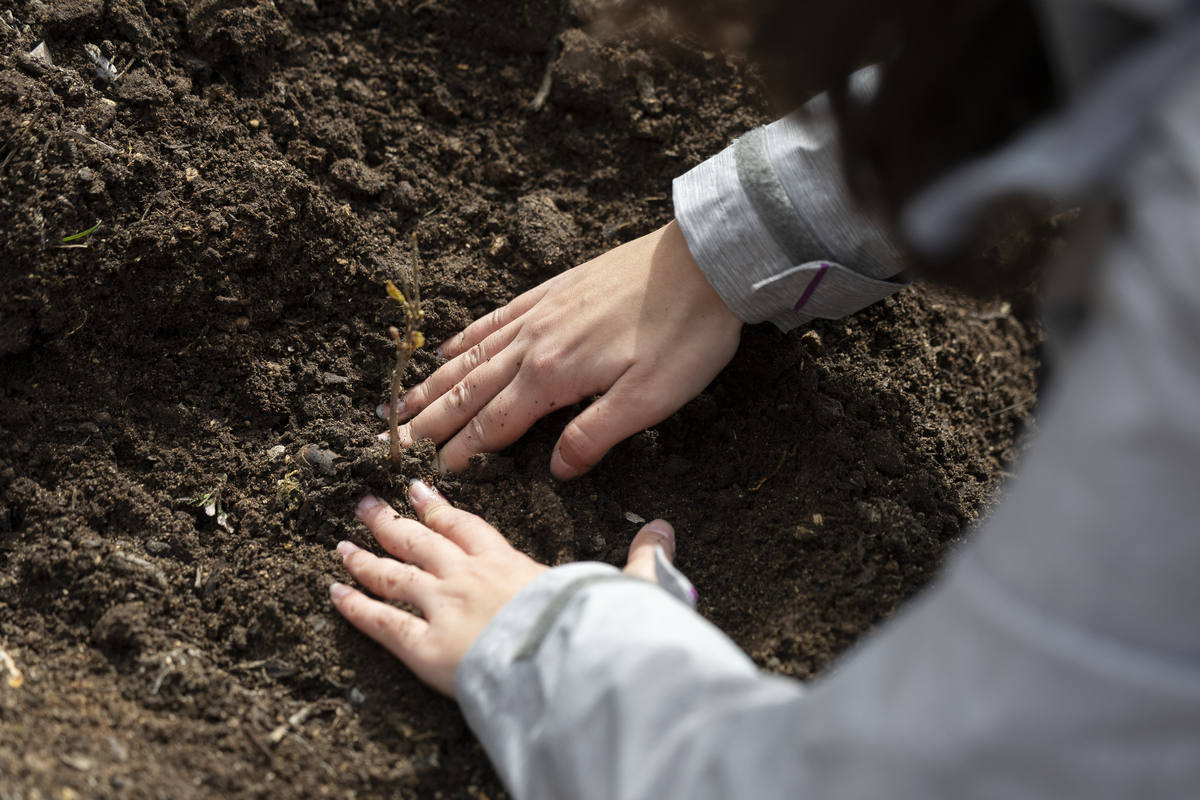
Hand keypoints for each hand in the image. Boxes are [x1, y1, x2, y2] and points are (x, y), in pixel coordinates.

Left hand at [330, 480, 676, 695]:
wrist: (566, 660)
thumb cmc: (592, 625)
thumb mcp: (624, 587)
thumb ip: (643, 559)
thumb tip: (665, 531)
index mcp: (508, 561)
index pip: (466, 525)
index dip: (439, 507)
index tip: (418, 488)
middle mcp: (467, 576)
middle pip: (419, 541)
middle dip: (390, 521)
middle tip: (365, 503)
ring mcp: (441, 607)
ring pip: (392, 575)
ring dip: (364, 558)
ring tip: (341, 543)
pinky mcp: (424, 646)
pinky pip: (380, 623)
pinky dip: (353, 608)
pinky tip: (332, 594)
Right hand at [381, 220, 742, 478]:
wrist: (704, 263)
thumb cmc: (685, 335)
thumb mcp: (651, 400)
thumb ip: (597, 435)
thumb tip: (557, 470)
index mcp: (554, 376)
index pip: (495, 423)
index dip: (462, 451)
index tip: (431, 472)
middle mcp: (535, 343)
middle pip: (470, 390)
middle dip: (429, 420)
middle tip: (390, 442)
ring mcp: (540, 313)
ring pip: (473, 355)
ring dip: (435, 383)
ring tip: (400, 403)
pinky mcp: (554, 291)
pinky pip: (497, 318)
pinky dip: (467, 336)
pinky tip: (448, 347)